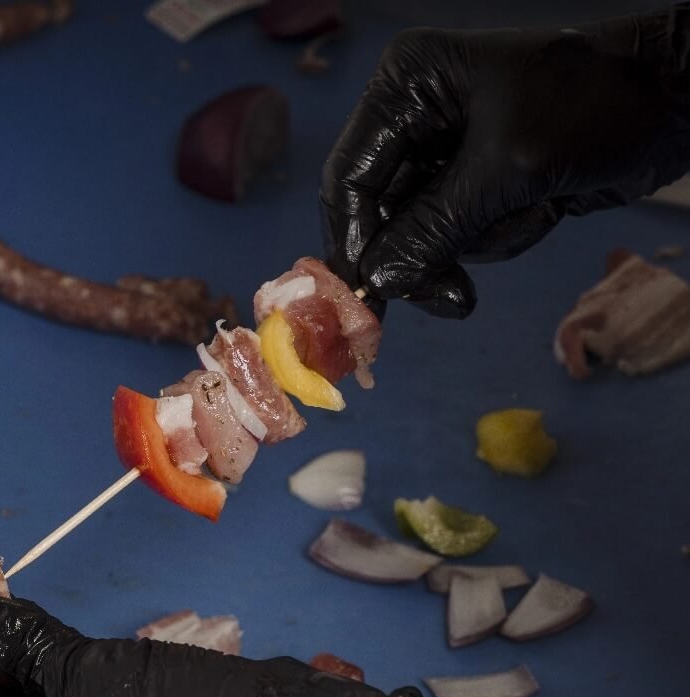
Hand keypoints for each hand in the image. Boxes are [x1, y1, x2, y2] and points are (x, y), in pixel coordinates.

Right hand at [321, 9, 689, 317]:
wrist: (676, 104)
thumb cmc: (593, 109)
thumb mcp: (506, 169)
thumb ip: (433, 229)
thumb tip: (376, 283)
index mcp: (408, 87)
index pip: (350, 176)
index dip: (350, 241)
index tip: (364, 299)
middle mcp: (416, 118)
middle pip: (379, 214)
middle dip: (419, 255)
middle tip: (450, 298)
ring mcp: (445, 154)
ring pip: (420, 234)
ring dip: (472, 244)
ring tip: (528, 214)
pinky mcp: (476, 182)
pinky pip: (459, 237)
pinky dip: (497, 238)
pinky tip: (541, 208)